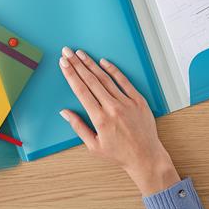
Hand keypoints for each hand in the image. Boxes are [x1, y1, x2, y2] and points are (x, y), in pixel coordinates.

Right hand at [58, 47, 179, 195]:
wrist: (145, 156)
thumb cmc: (119, 153)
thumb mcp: (93, 146)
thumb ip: (78, 126)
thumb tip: (64, 112)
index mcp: (99, 119)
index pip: (81, 90)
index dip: (70, 74)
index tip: (63, 63)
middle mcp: (112, 108)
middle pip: (90, 80)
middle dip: (77, 64)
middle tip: (67, 52)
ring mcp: (126, 102)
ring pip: (105, 78)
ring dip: (91, 64)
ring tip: (81, 54)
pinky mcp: (138, 100)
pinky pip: (124, 81)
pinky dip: (113, 70)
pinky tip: (103, 61)